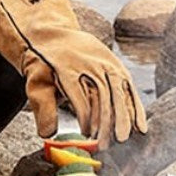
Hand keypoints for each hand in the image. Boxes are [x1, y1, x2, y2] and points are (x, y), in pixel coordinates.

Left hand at [0, 0, 146, 145]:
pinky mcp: (115, 65)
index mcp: (66, 66)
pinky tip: (140, 127)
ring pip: (118, 90)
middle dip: (106, 121)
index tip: (85, 135)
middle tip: (105, 144)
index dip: (84, 117)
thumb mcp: (34, 79)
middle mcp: (88, 62)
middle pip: (102, 93)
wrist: (52, 30)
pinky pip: (128, 87)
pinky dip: (135, 107)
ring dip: (122, 117)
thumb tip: (48, 134)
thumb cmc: (42, 60)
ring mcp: (104, 62)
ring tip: (122, 139)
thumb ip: (41, 106)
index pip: (78, 94)